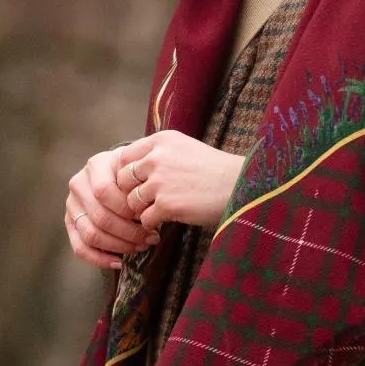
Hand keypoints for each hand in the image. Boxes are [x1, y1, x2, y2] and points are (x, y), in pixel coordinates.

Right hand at [65, 145, 158, 271]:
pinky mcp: (70, 222)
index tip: (150, 216)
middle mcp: (79, 183)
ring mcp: (72, 204)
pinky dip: (99, 259)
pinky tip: (118, 263)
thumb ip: (143, 181)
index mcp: (96, 166)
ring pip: (91, 234)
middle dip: (129, 232)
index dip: (128, 209)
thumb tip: (151, 209)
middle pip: (100, 217)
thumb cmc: (135, 173)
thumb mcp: (140, 168)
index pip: (105, 192)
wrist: (121, 172)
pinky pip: (80, 247)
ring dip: (118, 246)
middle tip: (150, 238)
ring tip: (140, 247)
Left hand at [114, 131, 245, 231]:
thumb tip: (135, 169)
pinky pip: (145, 219)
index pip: (125, 157)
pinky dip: (152, 224)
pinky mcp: (167, 205)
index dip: (128, 173)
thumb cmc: (216, 170)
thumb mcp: (186, 148)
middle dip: (131, 193)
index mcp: (160, 141)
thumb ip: (160, 153)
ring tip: (158, 213)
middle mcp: (157, 158)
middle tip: (145, 203)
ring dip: (142, 211)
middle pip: (123, 180)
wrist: (241, 185)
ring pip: (131, 201)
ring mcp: (160, 182)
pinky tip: (164, 223)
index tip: (139, 184)